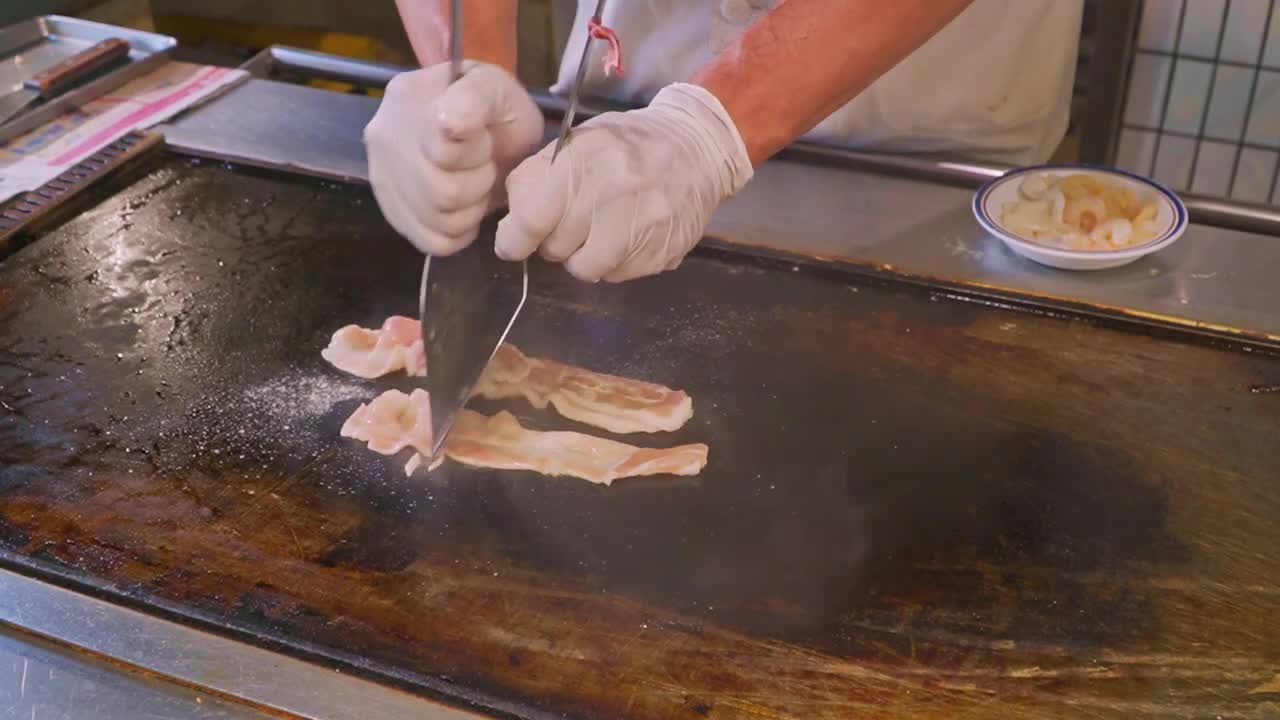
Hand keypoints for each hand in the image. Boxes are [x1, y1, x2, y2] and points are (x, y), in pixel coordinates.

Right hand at [364, 61, 543, 254]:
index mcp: (405, 98)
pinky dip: (459, 232)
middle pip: (442, 193)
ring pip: (438, 221)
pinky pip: (430, 242)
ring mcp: (382, 178)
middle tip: (484, 165)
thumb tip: (450, 125)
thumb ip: (474, 99)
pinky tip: (465, 208)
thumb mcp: (496, 89)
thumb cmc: (495, 109)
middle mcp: (382, 138)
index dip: (478, 154)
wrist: (490, 130)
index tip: (485, 138)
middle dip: (479, 183)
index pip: (443, 153)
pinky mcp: (392, 213)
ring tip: (475, 183)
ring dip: (472, 208)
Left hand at [495, 83, 753, 281]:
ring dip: (582, 257)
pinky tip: (624, 237)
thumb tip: (511, 223)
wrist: (697, 149)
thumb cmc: (626, 144)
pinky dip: (612, 262)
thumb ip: (538, 177)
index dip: (514, 239)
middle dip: (553, 241)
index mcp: (586, 160)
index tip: (512, 244)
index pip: (533, 219)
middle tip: (569, 223)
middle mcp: (615, 193)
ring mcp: (643, 226)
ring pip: (585, 269)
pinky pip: (617, 275)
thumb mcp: (577, 143)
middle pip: (556, 247)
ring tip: (596, 233)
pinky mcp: (662, 252)